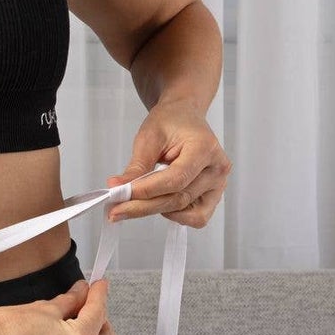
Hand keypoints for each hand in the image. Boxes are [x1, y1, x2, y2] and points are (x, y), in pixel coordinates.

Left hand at [106, 105, 231, 227]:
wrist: (185, 116)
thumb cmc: (170, 122)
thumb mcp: (149, 138)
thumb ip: (136, 167)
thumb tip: (118, 189)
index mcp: (205, 148)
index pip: (176, 179)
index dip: (147, 191)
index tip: (120, 196)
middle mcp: (217, 168)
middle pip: (178, 198)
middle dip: (143, 206)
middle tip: (116, 209)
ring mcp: (218, 184)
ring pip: (184, 210)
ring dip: (156, 210)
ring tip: (136, 201)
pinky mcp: (213, 196)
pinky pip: (196, 217)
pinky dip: (175, 215)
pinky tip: (158, 202)